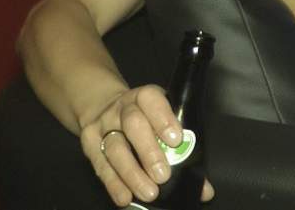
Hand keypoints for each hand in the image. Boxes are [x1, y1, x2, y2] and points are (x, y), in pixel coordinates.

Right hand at [80, 85, 214, 206]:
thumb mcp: (163, 120)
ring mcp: (103, 124)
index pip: (152, 100)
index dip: (164, 118)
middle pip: (134, 125)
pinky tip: (125, 197)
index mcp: (146, 97)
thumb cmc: (145, 117)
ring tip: (149, 192)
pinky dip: (114, 184)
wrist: (103, 107)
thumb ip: (186, 150)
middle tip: (163, 175)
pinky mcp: (89, 143)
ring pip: (116, 147)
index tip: (176, 140)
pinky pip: (101, 165)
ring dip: (132, 173)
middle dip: (149, 151)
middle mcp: (122, 108)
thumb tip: (205, 190)